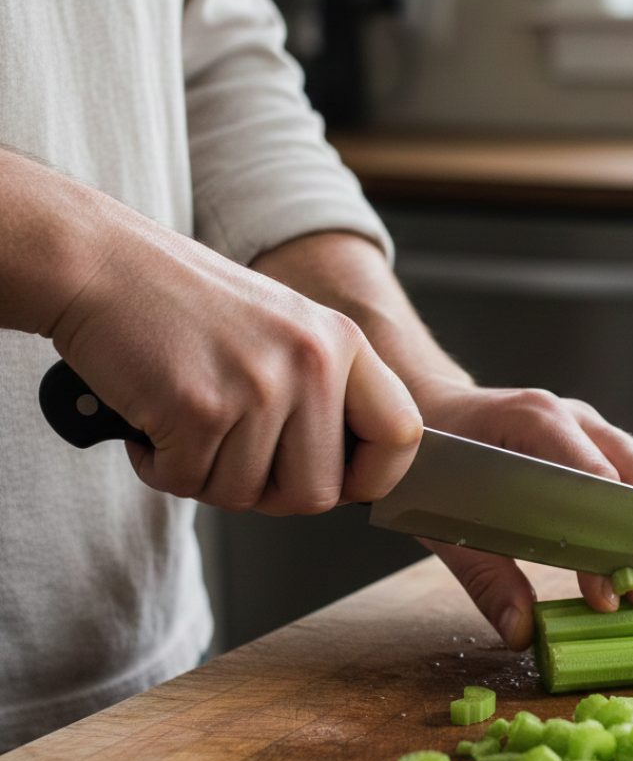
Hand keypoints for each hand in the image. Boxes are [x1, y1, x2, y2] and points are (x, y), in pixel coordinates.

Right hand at [50, 199, 421, 512]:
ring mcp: (258, 385)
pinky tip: (152, 422)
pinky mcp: (199, 407)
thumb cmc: (189, 306)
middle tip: (231, 456)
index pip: (402, 436)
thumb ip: (326, 394)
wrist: (101, 263)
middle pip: (319, 494)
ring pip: (247, 496)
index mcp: (344, 343)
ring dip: (206, 476)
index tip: (339, 481)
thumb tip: (352, 480)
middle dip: (269, 492)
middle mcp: (313, 363)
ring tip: (185, 423)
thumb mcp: (287, 330)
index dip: (374, 477)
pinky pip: (190, 483)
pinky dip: (162, 468)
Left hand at [413, 379, 632, 649]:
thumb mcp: (447, 522)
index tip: (613, 591)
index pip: (595, 478)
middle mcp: (571, 416)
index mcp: (533, 421)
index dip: (611, 537)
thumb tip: (522, 632)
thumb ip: (486, 579)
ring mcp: (588, 425)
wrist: (423, 412)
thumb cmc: (434, 463)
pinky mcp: (596, 440)